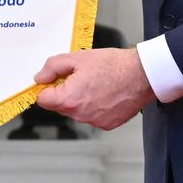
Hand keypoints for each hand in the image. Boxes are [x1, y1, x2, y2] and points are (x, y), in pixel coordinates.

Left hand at [34, 48, 152, 129]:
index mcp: (69, 99)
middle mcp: (80, 115)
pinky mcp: (107, 124)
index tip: (53, 79)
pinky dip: (94, 106)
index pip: (43, 99)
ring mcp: (94, 122)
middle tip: (79, 76)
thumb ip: (53, 67)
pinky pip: (92, 116)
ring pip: (76, 111)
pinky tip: (104, 92)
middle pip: (60, 106)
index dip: (46, 87)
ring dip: (80, 99)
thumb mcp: (77, 57)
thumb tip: (40, 77)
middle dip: (65, 92)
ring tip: (95, 83)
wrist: (142, 74)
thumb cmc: (114, 65)